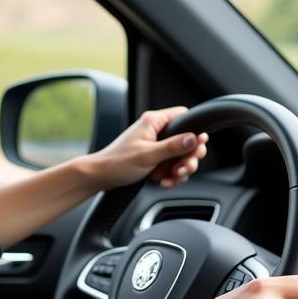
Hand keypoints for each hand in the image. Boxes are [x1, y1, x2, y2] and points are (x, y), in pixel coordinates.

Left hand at [89, 106, 208, 190]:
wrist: (101, 177)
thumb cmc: (117, 162)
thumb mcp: (148, 155)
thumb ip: (172, 146)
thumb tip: (194, 138)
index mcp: (154, 121)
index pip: (184, 116)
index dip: (194, 131)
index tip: (196, 146)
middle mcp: (156, 131)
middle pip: (187, 140)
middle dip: (189, 157)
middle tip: (184, 168)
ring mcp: (156, 146)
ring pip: (181, 156)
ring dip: (180, 169)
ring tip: (172, 178)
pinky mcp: (155, 159)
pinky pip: (171, 166)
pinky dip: (171, 175)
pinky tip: (164, 182)